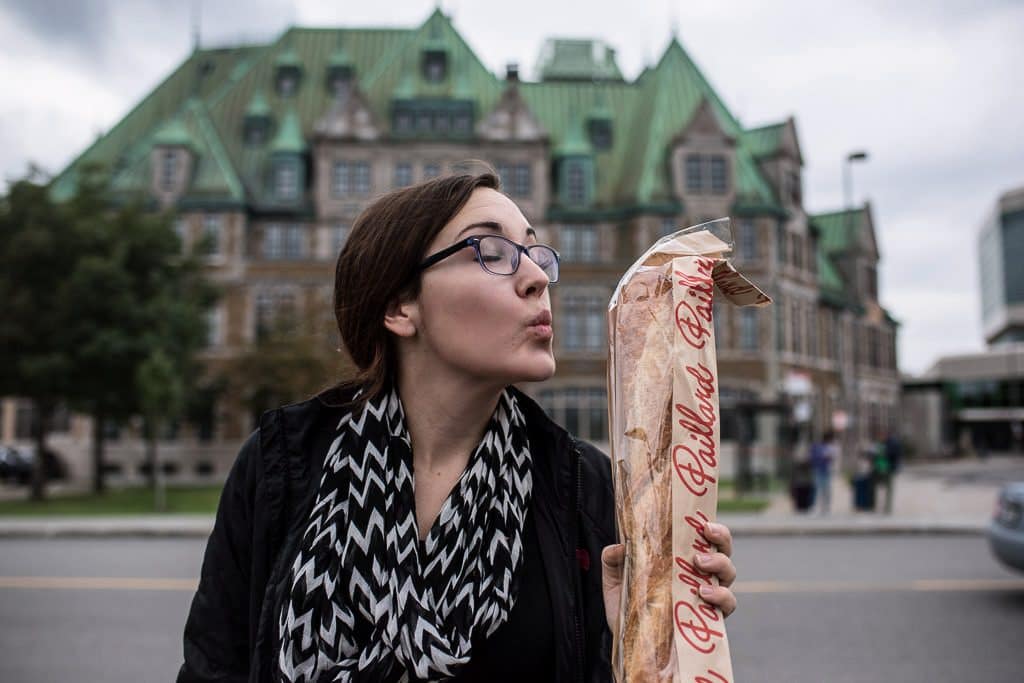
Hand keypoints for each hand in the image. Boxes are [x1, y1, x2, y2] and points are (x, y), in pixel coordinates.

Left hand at [600, 520, 737, 638]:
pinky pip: (728, 605)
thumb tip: (619, 547)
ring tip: (699, 564)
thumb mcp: (615, 581)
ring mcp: (708, 596)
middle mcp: (700, 574)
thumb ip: (613, 560)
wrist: (631, 646)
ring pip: (729, 573)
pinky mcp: (710, 618)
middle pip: (723, 549)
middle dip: (721, 537)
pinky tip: (703, 594)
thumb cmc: (628, 608)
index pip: (702, 536)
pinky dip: (721, 596)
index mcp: (681, 559)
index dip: (710, 525)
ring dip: (719, 564)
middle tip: (705, 535)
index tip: (703, 520)